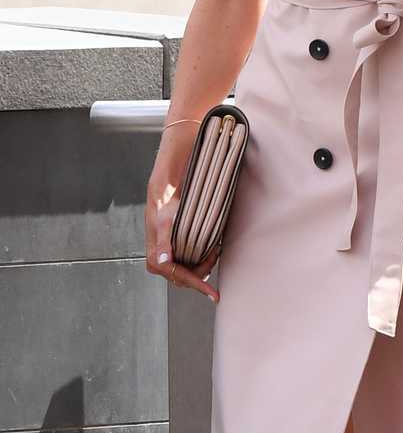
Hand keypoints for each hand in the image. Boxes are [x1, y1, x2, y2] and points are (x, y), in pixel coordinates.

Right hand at [145, 128, 219, 303]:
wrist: (186, 141)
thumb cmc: (172, 166)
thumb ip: (162, 233)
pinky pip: (197, 243)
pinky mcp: (189, 219)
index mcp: (155, 230)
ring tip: (217, 250)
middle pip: (177, 268)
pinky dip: (208, 248)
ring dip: (204, 260)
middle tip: (216, 259)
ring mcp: (176, 226)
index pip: (164, 268)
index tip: (209, 291)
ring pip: (188, 258)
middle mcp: (164, 232)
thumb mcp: (163, 200)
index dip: (186, 280)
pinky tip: (217, 243)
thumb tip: (160, 263)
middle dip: (197, 271)